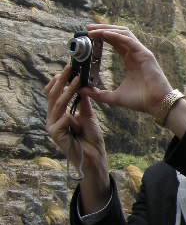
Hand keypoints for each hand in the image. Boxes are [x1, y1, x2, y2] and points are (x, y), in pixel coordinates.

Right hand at [45, 65, 109, 209]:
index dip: (60, 80)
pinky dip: (69, 115)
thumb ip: (83, 103)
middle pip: (54, 96)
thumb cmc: (90, 138)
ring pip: (58, 106)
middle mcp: (52, 119)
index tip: (70, 67)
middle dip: (62, 81)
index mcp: (58, 113)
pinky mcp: (56, 136)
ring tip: (76, 80)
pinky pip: (61, 121)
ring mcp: (52, 127)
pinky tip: (75, 113)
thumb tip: (84, 86)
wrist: (94, 157)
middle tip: (71, 68)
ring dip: (67, 92)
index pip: (55, 93)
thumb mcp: (88, 116)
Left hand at [81, 24, 173, 118]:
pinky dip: (116, 35)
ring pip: (124, 33)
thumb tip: (82, 91)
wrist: (157, 105)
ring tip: (92, 29)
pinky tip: (104, 34)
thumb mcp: (114, 97)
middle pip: (119, 34)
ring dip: (107, 29)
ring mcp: (141, 53)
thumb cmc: (140, 100)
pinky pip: (129, 40)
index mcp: (130, 61)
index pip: (116, 43)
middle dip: (103, 28)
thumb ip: (99, 94)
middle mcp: (136, 54)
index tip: (89, 35)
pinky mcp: (145, 55)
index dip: (103, 36)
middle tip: (87, 27)